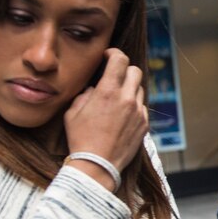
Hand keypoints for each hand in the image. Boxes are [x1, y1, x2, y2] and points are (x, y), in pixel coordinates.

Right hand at [64, 48, 148, 186]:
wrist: (97, 165)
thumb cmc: (81, 139)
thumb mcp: (73, 112)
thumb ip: (85, 95)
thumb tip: (94, 89)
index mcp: (108, 92)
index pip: (120, 59)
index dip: (114, 53)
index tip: (108, 56)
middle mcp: (127, 99)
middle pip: (135, 71)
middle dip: (124, 70)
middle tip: (114, 76)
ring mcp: (138, 112)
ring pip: (139, 90)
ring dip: (129, 89)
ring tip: (115, 100)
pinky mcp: (144, 124)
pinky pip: (141, 108)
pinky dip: (133, 107)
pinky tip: (121, 117)